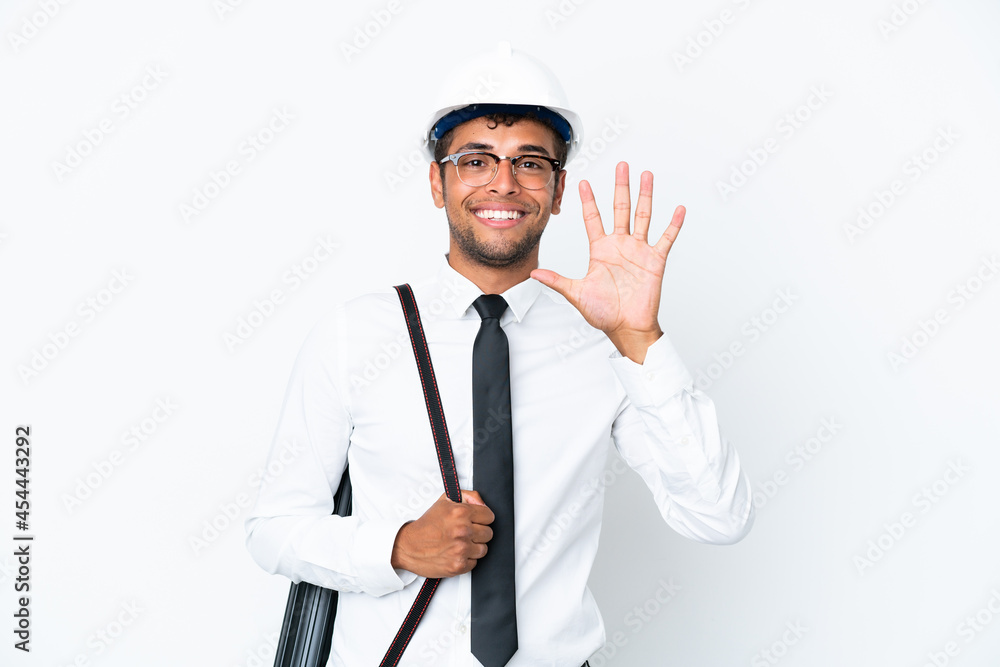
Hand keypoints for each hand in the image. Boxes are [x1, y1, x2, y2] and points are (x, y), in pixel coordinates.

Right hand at [390, 490, 493, 577]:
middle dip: (478, 533)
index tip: (474, 521)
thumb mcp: (445, 501)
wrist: (408, 546)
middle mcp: (463, 530)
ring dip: (473, 547)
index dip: (482, 518)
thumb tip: (482, 503)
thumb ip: (468, 497)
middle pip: (488, 533)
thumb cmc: (426, 525)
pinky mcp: (458, 565)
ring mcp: (461, 549)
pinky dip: (466, 560)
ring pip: (483, 549)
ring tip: (459, 543)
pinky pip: (474, 563)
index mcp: (461, 512)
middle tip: (465, 533)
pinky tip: (455, 553)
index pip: (489, 516)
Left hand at [531, 162, 684, 362]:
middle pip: (620, 208)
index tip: (582, 182)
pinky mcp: (654, 260)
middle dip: (620, 186)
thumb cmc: (603, 313)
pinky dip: (673, 224)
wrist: (626, 327)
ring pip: (643, 216)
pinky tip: (679, 209)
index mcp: (600, 250)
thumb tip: (533, 273)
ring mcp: (638, 251)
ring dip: (645, 196)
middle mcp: (620, 245)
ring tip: (647, 175)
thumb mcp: (576, 293)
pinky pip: (666, 238)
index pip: (593, 219)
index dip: (588, 201)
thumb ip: (556, 280)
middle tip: (622, 165)